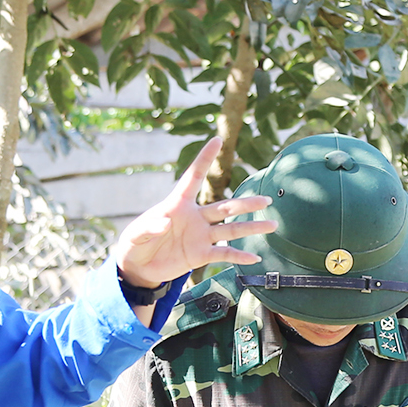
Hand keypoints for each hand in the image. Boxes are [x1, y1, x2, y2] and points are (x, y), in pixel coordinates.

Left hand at [110, 136, 274, 289]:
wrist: (138, 267)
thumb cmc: (135, 244)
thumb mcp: (136, 235)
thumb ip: (150, 227)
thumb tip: (166, 222)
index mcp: (177, 204)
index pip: (194, 177)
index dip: (205, 159)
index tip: (217, 139)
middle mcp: (194, 217)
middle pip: (224, 207)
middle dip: (245, 204)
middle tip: (266, 200)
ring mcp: (200, 236)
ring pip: (231, 229)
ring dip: (251, 227)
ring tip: (272, 224)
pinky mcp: (200, 254)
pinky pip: (224, 254)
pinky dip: (239, 256)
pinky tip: (255, 258)